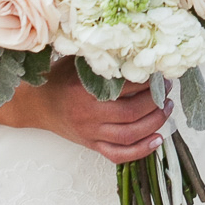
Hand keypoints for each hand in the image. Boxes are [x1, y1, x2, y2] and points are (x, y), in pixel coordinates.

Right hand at [0, 64, 170, 162]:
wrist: (37, 104)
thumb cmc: (60, 79)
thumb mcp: (77, 62)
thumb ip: (103, 60)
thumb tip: (136, 50)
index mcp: (84, 91)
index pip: (124, 88)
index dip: (147, 82)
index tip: (159, 74)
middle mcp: (88, 115)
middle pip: (130, 114)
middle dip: (155, 102)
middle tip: (166, 90)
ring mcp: (90, 133)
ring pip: (129, 135)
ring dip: (154, 123)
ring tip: (167, 109)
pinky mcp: (92, 145)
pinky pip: (119, 154)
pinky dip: (141, 150)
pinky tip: (158, 139)